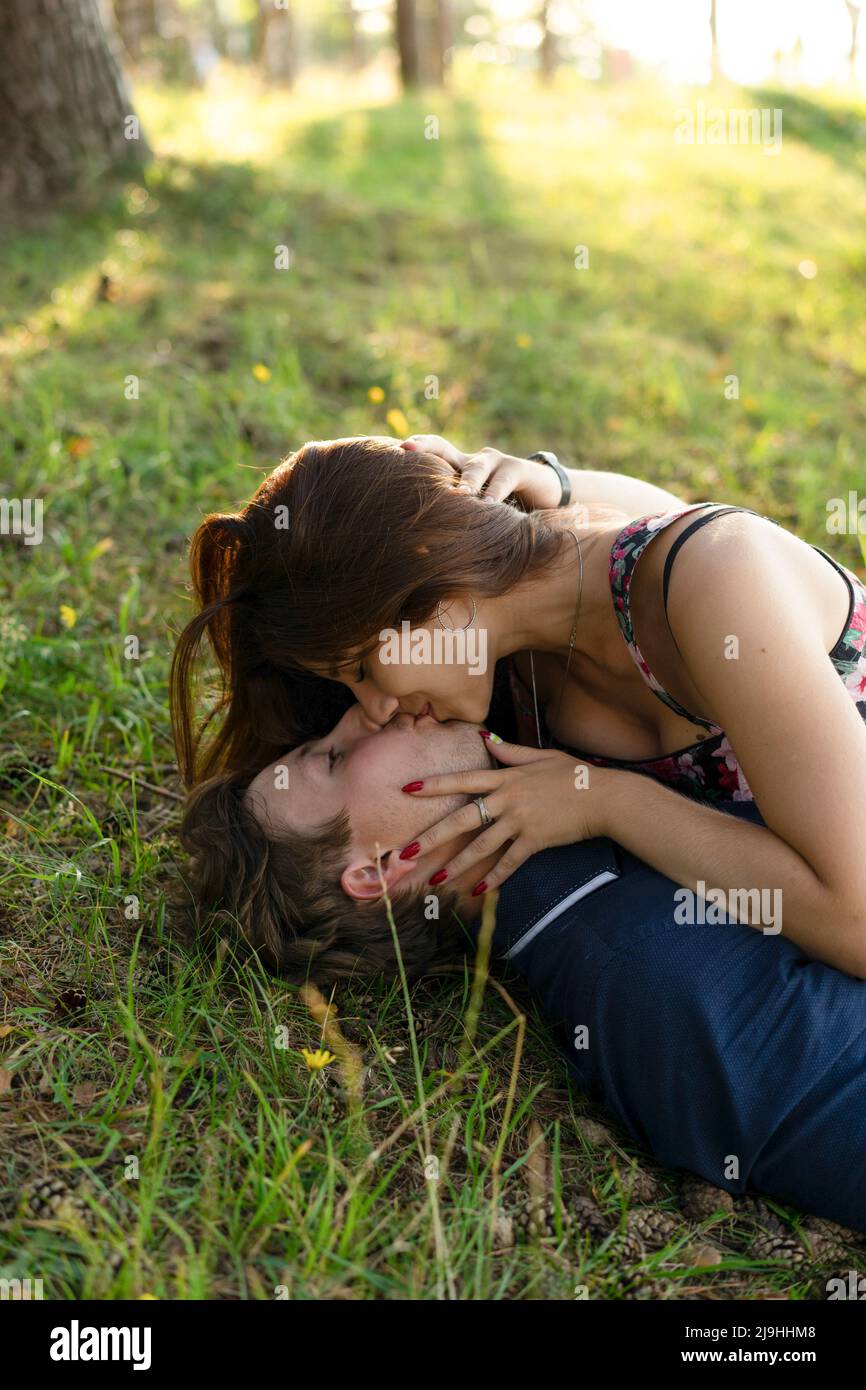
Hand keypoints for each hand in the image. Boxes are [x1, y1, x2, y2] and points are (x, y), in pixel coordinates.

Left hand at [398, 734, 611, 895]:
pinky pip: (509, 863)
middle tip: (407, 853)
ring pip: (481, 847)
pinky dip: (493, 879)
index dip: (434, 785)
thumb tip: (485, 735)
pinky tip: (476, 892)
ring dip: (456, 866)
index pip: (463, 780)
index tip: (407, 790)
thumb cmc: (575, 775)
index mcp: (507, 777)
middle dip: (432, 837)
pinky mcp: (535, 840)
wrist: (605, 797)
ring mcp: (520, 821)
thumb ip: (510, 750)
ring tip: (435, 882)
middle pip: (462, 819)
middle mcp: (508, 799)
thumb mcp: (541, 756)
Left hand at [400, 433, 562, 508]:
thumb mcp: (476, 513)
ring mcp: (495, 462)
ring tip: (458, 496)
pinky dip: (496, 492)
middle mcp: (472, 461)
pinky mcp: (519, 469)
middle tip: (407, 452)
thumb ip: (455, 520)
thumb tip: (420, 550)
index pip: (431, 453)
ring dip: (466, 482)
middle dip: (425, 448)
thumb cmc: (504, 511)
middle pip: (444, 449)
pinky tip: (489, 505)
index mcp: (457, 468)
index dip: (414, 448)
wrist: (546, 498)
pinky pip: (504, 478)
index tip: (395, 449)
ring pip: (475, 467)